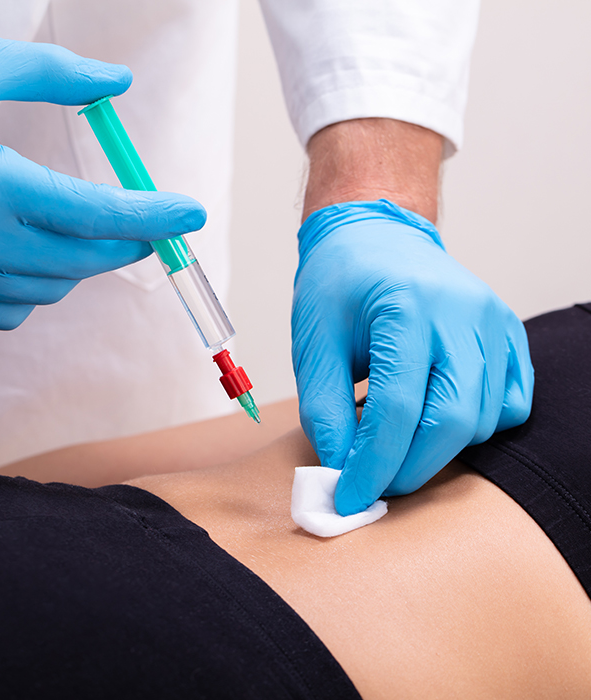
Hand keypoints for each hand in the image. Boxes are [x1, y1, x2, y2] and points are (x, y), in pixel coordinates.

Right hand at [0, 34, 205, 328]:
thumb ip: (52, 74)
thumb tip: (118, 83)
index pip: (95, 213)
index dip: (152, 215)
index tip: (192, 213)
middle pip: (83, 260)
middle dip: (125, 242)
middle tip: (147, 224)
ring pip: (53, 289)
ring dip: (79, 261)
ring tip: (72, 227)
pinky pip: (13, 311)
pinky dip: (36, 287)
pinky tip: (25, 254)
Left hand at [292, 200, 533, 514]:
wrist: (373, 237)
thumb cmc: (339, 284)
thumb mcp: (314, 343)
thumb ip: (324, 410)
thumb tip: (343, 470)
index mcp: (407, 307)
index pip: (398, 409)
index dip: (373, 464)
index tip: (351, 497)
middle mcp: (462, 313)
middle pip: (452, 420)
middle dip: (410, 468)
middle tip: (374, 484)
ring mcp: (493, 321)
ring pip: (483, 417)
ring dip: (439, 450)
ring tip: (397, 446)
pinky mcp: (507, 332)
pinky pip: (510, 401)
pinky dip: (478, 426)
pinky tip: (439, 420)